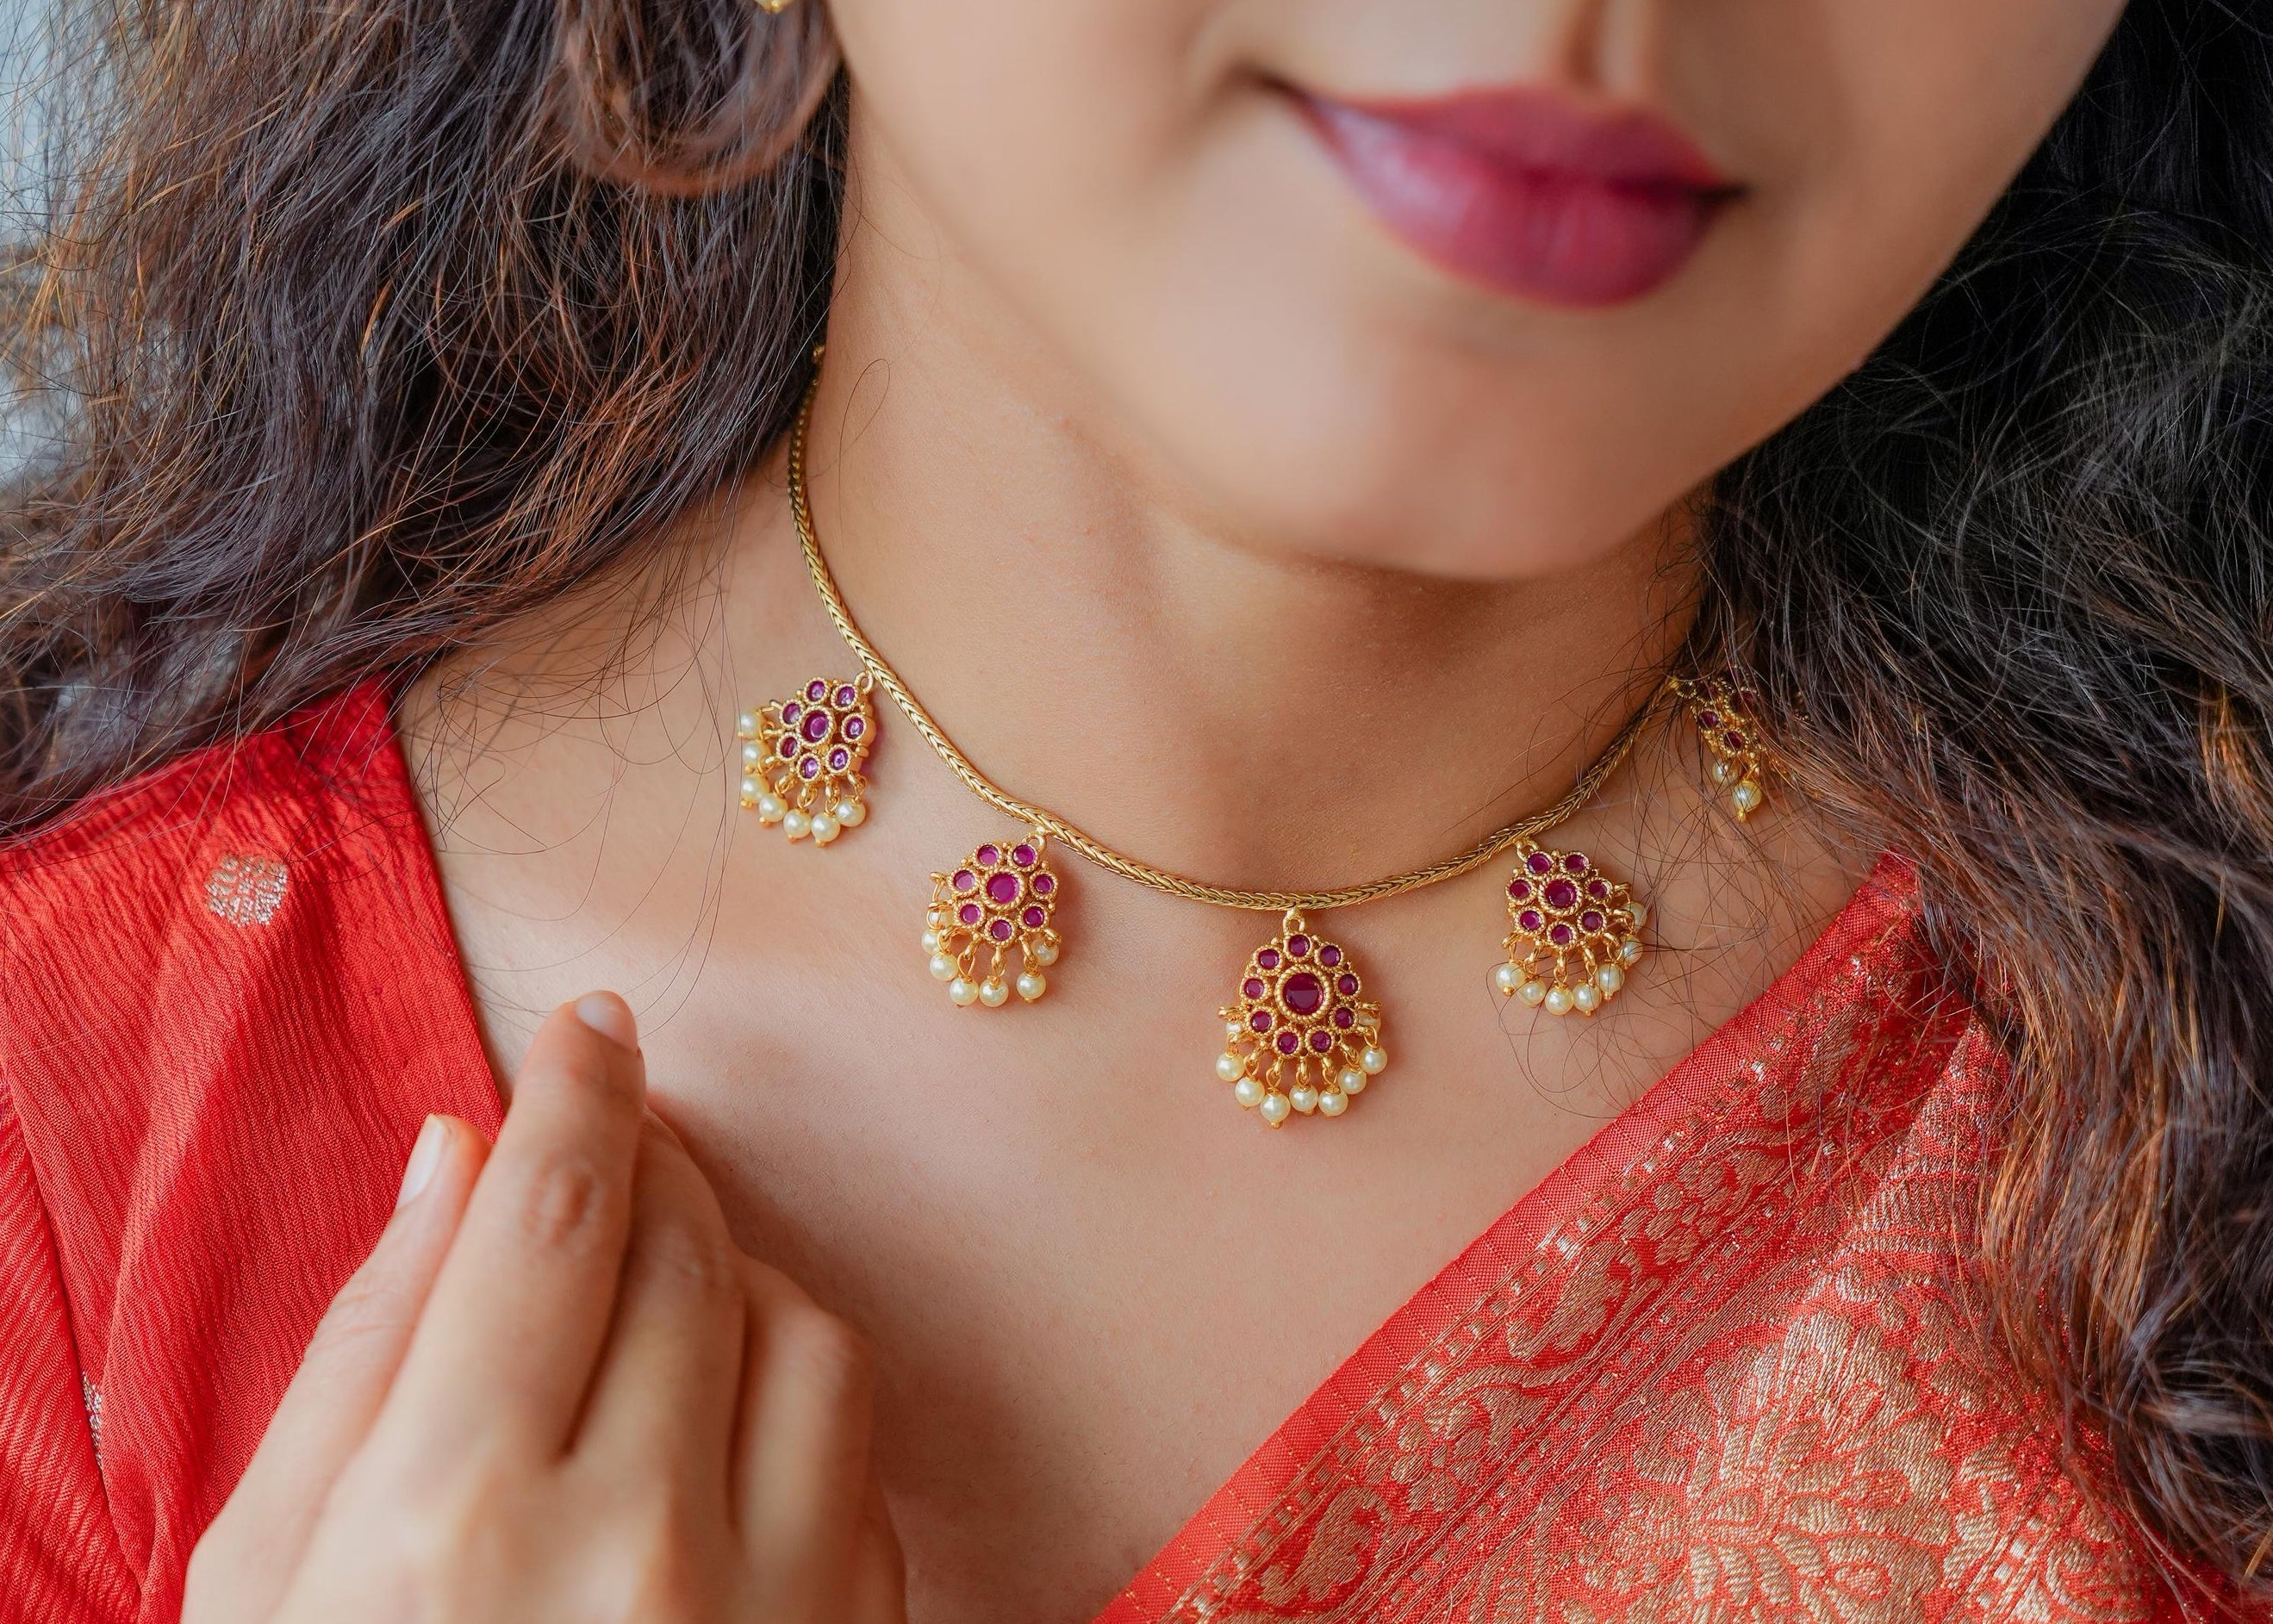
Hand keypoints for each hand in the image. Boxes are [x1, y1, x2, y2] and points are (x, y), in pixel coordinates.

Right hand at [182, 994, 904, 1623]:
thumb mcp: (267, 1587)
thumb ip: (362, 1359)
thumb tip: (459, 1151)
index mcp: (455, 1517)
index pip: (556, 1207)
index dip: (582, 1087)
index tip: (591, 1029)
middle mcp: (637, 1546)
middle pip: (688, 1249)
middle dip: (653, 1166)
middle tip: (614, 1147)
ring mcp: (773, 1610)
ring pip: (807, 1332)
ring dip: (740, 1280)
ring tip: (662, 1303)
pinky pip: (863, 1467)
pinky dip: (796, 1413)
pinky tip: (719, 1444)